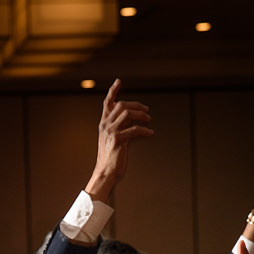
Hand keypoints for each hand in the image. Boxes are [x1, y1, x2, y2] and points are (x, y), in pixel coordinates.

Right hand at [85, 79, 154, 202]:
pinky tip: (150, 133)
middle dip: (136, 105)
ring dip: (141, 115)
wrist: (105, 172)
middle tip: (147, 110)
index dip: (113, 91)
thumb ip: (118, 126)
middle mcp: (105, 125)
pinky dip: (144, 131)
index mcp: (103, 123)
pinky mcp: (117, 140)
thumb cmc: (110, 157)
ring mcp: (110, 132)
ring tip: (149, 120)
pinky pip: (134, 130)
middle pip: (121, 105)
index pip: (107, 103)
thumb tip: (130, 117)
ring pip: (127, 114)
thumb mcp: (111, 138)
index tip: (118, 81)